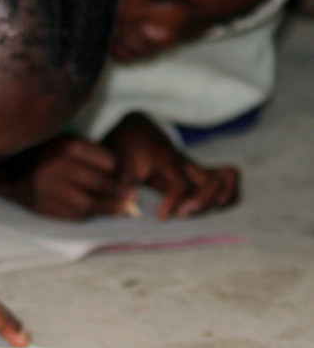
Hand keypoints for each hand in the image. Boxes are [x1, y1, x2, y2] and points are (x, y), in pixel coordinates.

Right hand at [10, 135, 136, 219]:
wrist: (9, 173)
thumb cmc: (48, 156)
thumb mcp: (69, 144)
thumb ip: (95, 156)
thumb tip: (126, 178)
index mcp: (67, 146)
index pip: (108, 162)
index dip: (120, 172)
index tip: (127, 177)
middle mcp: (58, 166)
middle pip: (101, 183)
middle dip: (121, 192)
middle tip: (133, 196)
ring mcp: (50, 188)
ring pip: (90, 203)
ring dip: (110, 207)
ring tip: (123, 208)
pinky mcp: (45, 206)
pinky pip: (75, 214)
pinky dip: (90, 214)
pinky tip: (96, 210)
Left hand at [109, 113, 238, 218]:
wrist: (136, 130)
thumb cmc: (126, 148)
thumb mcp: (117, 162)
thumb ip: (122, 179)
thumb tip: (133, 200)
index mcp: (167, 160)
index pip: (181, 184)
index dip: (175, 202)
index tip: (161, 217)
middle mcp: (187, 164)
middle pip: (215, 181)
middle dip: (202, 203)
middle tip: (181, 213)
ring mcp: (197, 168)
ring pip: (229, 179)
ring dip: (219, 201)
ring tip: (194, 211)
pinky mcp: (201, 173)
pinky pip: (226, 181)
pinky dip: (224, 198)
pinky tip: (201, 208)